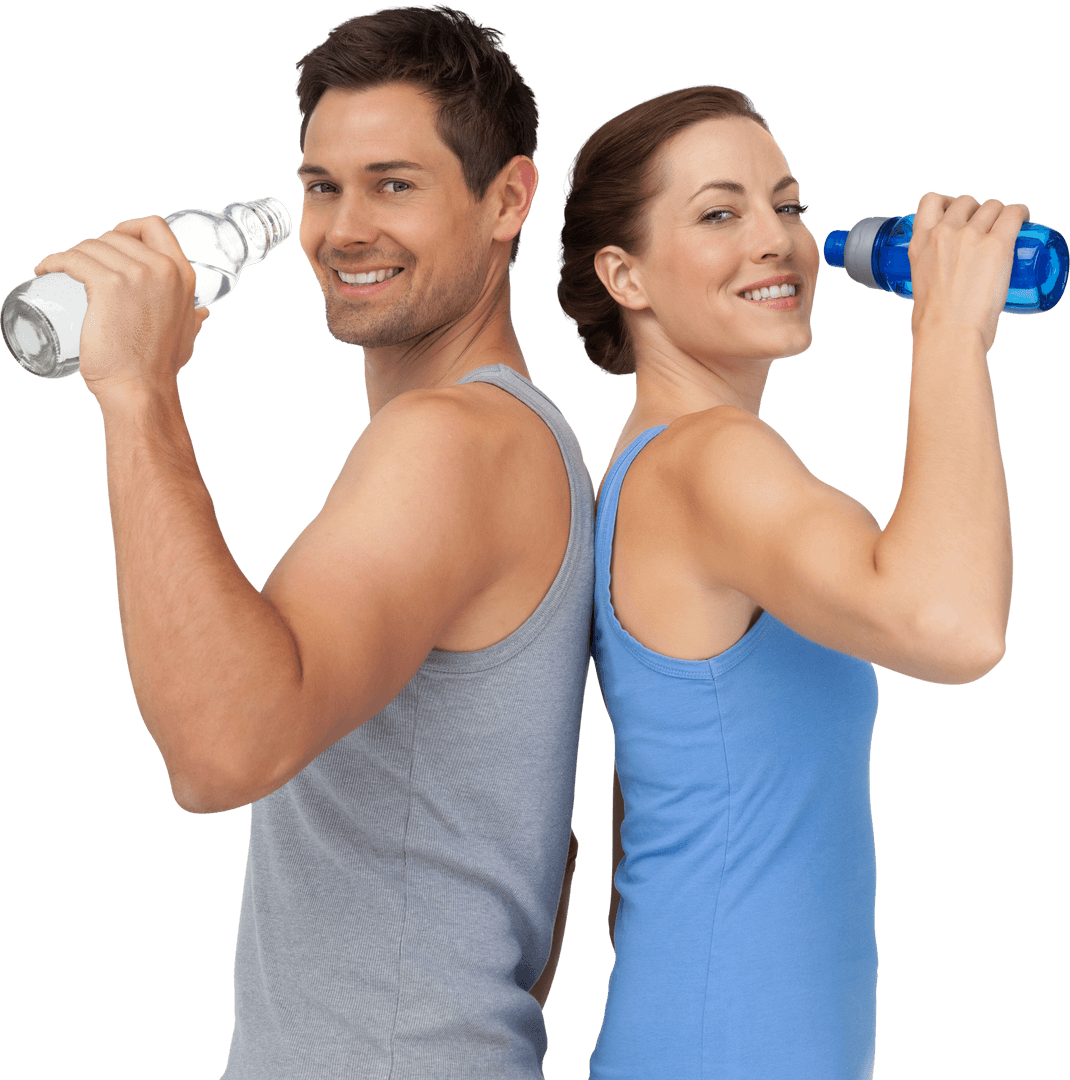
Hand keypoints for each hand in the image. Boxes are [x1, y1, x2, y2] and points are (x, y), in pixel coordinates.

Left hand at [33, 216, 210, 402]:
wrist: (141, 387)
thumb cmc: (160, 366)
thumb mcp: (188, 334)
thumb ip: (194, 319)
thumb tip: (201, 314)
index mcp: (183, 275)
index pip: (154, 226)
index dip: (129, 228)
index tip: (112, 242)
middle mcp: (163, 269)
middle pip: (117, 236)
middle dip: (95, 248)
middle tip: (83, 269)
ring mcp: (136, 275)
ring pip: (91, 246)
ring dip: (72, 255)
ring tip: (61, 272)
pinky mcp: (107, 285)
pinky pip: (72, 259)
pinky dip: (54, 261)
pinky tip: (47, 269)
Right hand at [907, 192, 1028, 352]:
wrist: (947, 334)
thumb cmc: (934, 322)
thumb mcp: (920, 284)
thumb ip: (930, 269)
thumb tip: (948, 277)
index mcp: (920, 243)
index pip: (930, 201)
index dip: (947, 202)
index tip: (957, 213)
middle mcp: (944, 233)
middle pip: (965, 201)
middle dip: (977, 211)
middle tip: (986, 229)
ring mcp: (971, 236)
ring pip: (992, 205)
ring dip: (1000, 214)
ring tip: (1007, 229)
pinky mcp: (997, 244)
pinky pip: (1015, 213)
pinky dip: (1021, 214)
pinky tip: (1024, 221)